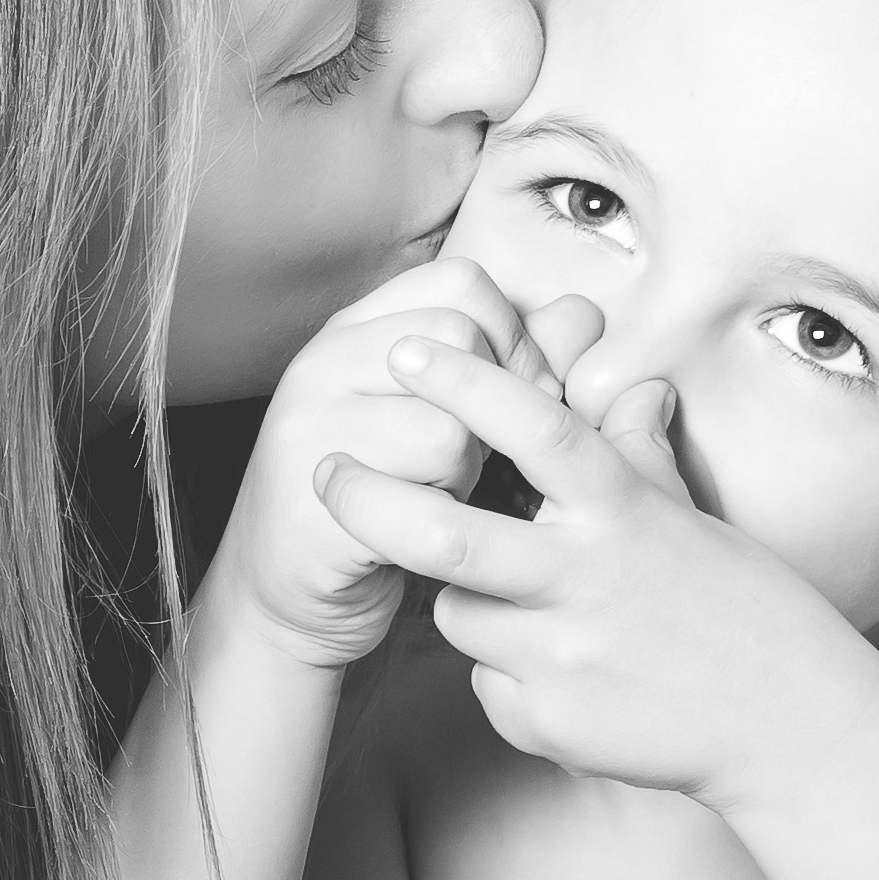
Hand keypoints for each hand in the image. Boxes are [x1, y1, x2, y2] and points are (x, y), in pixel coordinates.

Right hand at [204, 258, 601, 671]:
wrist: (296, 596)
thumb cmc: (393, 500)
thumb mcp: (456, 416)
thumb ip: (518, 361)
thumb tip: (583, 316)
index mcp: (359, 328)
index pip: (463, 283)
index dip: (515, 335)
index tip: (522, 392)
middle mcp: (324, 360)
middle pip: (461, 339)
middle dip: (498, 403)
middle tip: (487, 451)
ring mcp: (310, 424)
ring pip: (450, 421)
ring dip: (469, 469)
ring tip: (442, 489)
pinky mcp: (317, 494)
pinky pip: (421, 496)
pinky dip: (443, 515)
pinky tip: (421, 524)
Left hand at [313, 336, 878, 812]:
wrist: (784, 724)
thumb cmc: (744, 607)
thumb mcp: (691, 518)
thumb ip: (641, 453)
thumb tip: (632, 386)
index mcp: (623, 513)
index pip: (536, 429)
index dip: (467, 382)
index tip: (410, 348)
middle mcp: (586, 580)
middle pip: (445, 539)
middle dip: (370, 502)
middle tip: (327, 475)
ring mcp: (564, 658)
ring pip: (457, 616)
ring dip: (469, 602)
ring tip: (534, 611)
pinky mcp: (550, 724)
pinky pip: (488, 684)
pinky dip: (508, 675)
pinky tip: (569, 677)